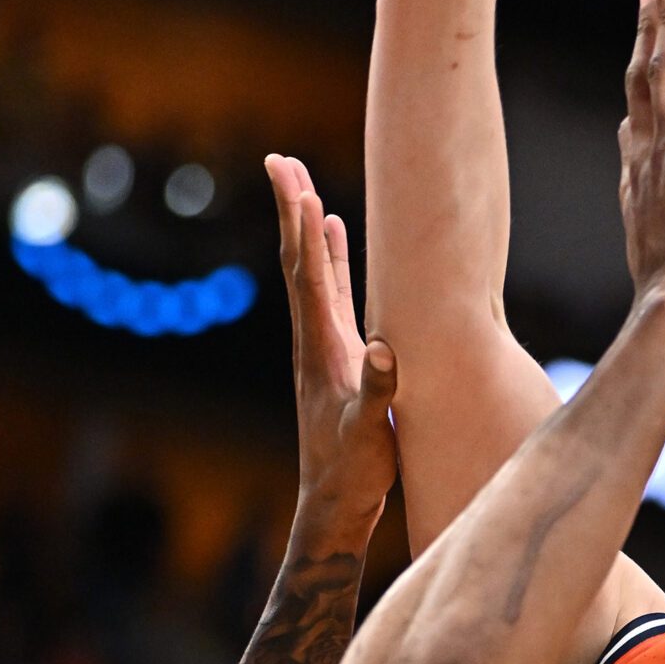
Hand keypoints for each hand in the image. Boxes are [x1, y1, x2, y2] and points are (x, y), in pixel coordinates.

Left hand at [265, 155, 398, 524]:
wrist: (336, 503)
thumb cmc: (355, 471)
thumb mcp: (369, 434)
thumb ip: (378, 392)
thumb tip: (383, 349)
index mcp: (321, 350)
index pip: (309, 277)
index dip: (304, 230)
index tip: (298, 184)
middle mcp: (314, 339)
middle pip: (298, 261)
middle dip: (291, 210)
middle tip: (281, 161)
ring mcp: (322, 345)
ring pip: (312, 272)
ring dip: (306, 227)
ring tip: (304, 184)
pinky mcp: (337, 355)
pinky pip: (331, 292)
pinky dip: (332, 258)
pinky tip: (337, 235)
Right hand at [621, 0, 664, 321]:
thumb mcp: (651, 245)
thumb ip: (644, 214)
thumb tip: (634, 196)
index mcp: (635, 177)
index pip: (632, 122)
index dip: (636, 90)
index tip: (639, 59)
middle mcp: (645, 151)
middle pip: (639, 79)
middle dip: (643, 31)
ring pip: (660, 70)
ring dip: (663, 21)